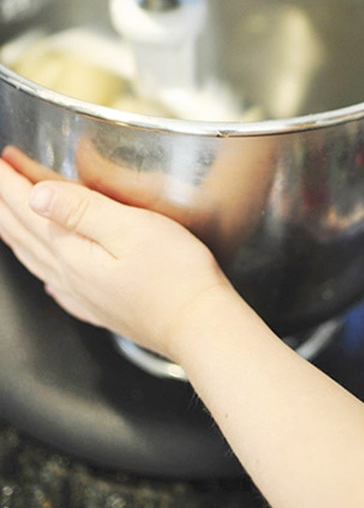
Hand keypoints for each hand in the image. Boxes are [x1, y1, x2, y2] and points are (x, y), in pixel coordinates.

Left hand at [0, 147, 228, 359]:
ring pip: (36, 259)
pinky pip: (60, 286)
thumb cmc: (176, 275)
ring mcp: (85, 296)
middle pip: (24, 234)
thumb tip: (36, 194)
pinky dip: (44, 272)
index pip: (29, 209)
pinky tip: (48, 277)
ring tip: (6, 217)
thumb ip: (82, 210)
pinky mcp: (104, 309)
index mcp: (73, 252)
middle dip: (5, 203)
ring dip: (16, 233)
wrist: (201, 326)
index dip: (10, 181)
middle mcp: (70, 276)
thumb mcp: (131, 229)